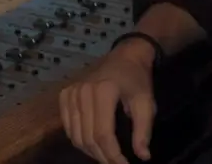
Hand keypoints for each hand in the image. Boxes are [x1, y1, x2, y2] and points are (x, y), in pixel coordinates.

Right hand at [60, 41, 157, 163]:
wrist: (124, 57)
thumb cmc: (137, 79)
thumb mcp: (146, 102)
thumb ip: (143, 130)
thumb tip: (143, 156)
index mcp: (103, 91)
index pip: (103, 134)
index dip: (113, 155)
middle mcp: (82, 92)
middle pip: (88, 137)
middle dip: (103, 156)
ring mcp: (71, 93)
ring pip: (76, 136)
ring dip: (91, 152)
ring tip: (107, 157)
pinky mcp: (65, 95)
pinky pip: (68, 127)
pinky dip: (80, 140)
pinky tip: (94, 145)